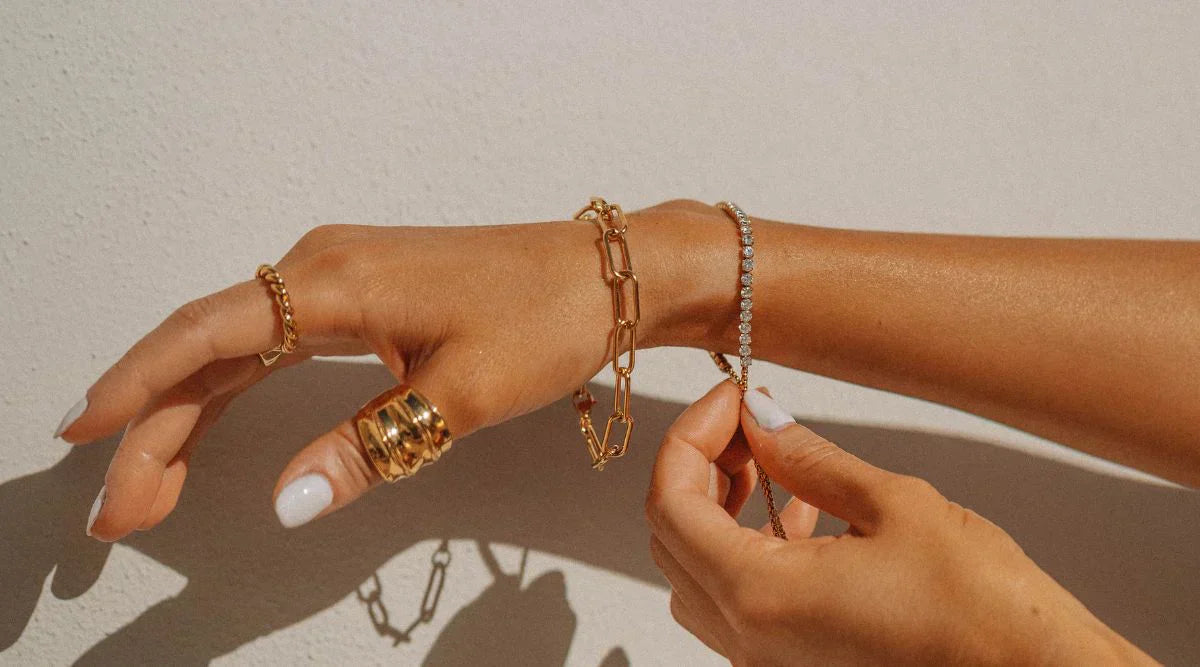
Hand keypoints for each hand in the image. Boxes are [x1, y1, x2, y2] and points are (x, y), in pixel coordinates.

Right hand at [59, 201, 732, 540]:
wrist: (610, 274)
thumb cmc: (548, 318)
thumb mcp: (460, 395)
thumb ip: (368, 445)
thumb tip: (287, 499)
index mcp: (335, 280)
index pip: (206, 336)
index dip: (138, 387)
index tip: (86, 437)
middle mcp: (323, 266)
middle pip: (208, 349)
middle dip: (156, 429)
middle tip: (122, 511)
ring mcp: (341, 275)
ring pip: (235, 347)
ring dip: (188, 413)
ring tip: (152, 488)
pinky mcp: (364, 293)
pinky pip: (273, 339)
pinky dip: (235, 385)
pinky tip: (211, 422)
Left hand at [645, 381, 1153, 664]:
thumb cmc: (983, 610)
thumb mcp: (893, 505)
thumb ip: (808, 458)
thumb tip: (759, 421)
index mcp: (759, 596)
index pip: (670, 501)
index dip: (691, 436)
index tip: (728, 397)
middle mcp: (749, 639)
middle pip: (671, 538)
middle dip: (697, 467)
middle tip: (744, 423)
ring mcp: (767, 660)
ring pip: (695, 574)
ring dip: (717, 509)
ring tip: (769, 463)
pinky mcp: (794, 664)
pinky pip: (736, 603)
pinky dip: (744, 550)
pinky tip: (797, 517)